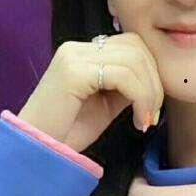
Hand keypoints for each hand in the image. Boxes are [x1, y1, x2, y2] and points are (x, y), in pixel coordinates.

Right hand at [17, 32, 163, 152]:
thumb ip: (127, 85)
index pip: (132, 44)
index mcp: (84, 51)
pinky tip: (137, 121)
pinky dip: (139, 98)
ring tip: (144, 119)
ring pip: (134, 60)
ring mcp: (74, 56)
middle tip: (152, 114)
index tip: (152, 107)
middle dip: (154, 82)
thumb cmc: (69, 132)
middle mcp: (77, 47)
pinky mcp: (74, 71)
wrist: (38, 151)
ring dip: (149, 93)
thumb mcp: (107, 103)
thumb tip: (157, 80)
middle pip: (136, 47)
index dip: (151, 72)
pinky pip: (123, 76)